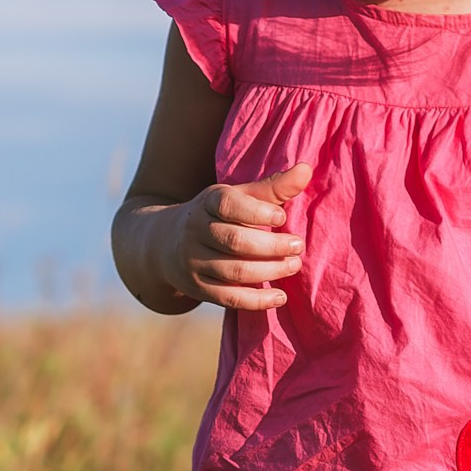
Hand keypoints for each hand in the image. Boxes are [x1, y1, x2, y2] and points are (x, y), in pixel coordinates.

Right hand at [168, 162, 311, 311]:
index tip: (281, 217)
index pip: (227, 205)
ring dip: (269, 271)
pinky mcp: (197, 288)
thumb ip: (272, 187)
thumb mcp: (237, 196)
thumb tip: (306, 170)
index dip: (256, 212)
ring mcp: (193, 261)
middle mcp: (195, 231)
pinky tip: (280, 297)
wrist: (165, 243)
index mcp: (207, 202)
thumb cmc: (215, 216)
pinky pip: (229, 298)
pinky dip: (257, 300)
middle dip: (271, 246)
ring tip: (294, 265)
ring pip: (234, 271)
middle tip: (298, 246)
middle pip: (234, 241)